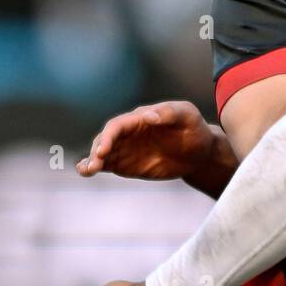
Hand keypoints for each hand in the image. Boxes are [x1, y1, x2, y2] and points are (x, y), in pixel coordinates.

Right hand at [77, 101, 216, 181]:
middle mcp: (128, 132)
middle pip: (105, 139)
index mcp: (139, 118)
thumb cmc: (194, 129)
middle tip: (96, 163)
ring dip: (92, 160)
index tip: (105, 149)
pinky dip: (94, 167)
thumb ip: (169, 113)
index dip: (109, 136)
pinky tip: (86, 171)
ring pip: (102, 153)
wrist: (199, 153)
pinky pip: (106, 165)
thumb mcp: (187, 116)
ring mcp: (125, 148)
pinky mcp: (126, 164)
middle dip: (98, 150)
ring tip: (87, 170)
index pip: (118, 125)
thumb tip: (147, 116)